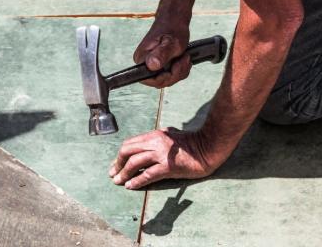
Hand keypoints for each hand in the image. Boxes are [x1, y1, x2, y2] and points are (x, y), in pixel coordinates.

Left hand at [108, 127, 225, 189]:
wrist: (208, 148)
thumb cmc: (192, 143)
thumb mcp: (171, 135)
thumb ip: (158, 139)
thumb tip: (145, 146)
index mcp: (155, 134)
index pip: (130, 143)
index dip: (120, 155)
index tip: (116, 164)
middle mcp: (156, 142)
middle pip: (128, 151)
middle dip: (117, 163)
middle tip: (113, 174)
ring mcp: (161, 154)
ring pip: (134, 163)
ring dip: (123, 174)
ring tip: (118, 182)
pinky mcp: (168, 166)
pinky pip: (147, 175)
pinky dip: (137, 181)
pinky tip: (131, 186)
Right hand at [134, 18, 191, 88]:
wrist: (174, 20)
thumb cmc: (172, 28)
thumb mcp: (172, 42)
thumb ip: (162, 54)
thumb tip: (152, 65)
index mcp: (141, 58)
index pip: (149, 80)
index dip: (165, 78)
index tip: (175, 65)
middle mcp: (144, 64)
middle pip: (160, 82)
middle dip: (176, 73)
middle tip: (184, 58)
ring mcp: (151, 65)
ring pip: (168, 80)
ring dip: (180, 70)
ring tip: (184, 56)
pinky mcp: (159, 66)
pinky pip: (171, 76)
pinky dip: (181, 69)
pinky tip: (184, 58)